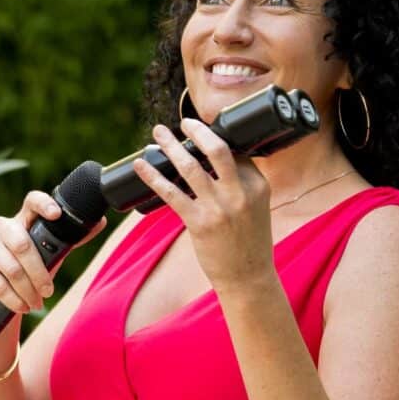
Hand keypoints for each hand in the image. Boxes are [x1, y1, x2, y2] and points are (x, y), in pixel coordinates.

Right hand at [0, 191, 72, 319]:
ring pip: (11, 268)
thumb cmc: (28, 270)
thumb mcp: (51, 255)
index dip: (43, 204)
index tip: (56, 215)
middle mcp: (2, 228)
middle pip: (22, 243)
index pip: (31, 201)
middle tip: (48, 291)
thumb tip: (100, 222)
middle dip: (38, 272)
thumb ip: (70, 239)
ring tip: (36, 303)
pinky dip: (13, 299)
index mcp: (23, 220)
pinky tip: (21, 306)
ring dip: (27, 290)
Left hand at [130, 118, 272, 288]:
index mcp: (257, 185)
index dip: (215, 136)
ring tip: (157, 133)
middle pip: (216, 149)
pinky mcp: (199, 223)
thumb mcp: (256, 207)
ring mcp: (219, 207)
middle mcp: (239, 192)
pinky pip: (171, 193)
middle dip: (196, 131)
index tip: (199, 128)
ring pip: (190, 167)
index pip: (235, 151)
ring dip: (170, 147)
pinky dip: (153, 176)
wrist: (248, 277)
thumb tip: (216, 163)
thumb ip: (242, 184)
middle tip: (182, 122)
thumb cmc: (250, 243)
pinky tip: (141, 166)